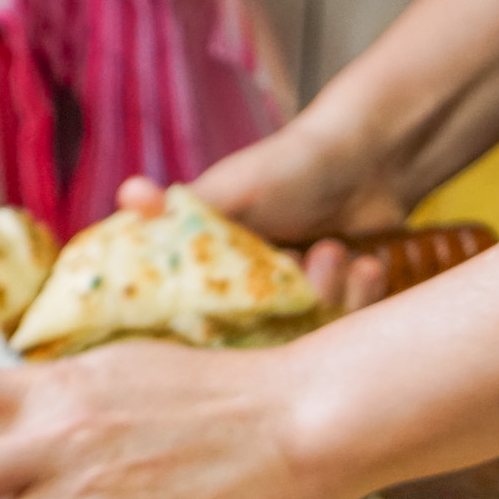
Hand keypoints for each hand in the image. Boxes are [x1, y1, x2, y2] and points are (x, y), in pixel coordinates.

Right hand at [117, 172, 389, 316]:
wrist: (369, 158)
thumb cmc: (290, 167)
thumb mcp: (231, 189)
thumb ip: (182, 209)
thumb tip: (129, 194)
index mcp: (212, 276)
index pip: (196, 323)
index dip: (211, 330)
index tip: (232, 317)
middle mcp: (249, 299)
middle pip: (256, 340)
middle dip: (282, 307)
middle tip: (297, 260)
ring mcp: (295, 307)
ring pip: (305, 337)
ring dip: (327, 294)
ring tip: (333, 250)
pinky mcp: (338, 310)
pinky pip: (346, 329)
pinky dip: (358, 296)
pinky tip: (364, 264)